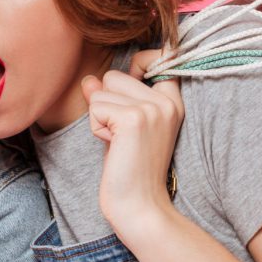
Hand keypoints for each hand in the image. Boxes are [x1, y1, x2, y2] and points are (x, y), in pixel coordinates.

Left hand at [81, 48, 183, 244]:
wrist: (140, 206)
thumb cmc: (131, 172)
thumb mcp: (123, 128)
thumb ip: (111, 99)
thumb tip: (89, 80)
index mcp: (173, 101)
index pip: (157, 55)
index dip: (137, 64)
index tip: (133, 86)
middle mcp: (166, 101)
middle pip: (115, 75)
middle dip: (106, 103)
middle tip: (121, 136)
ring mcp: (151, 108)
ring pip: (102, 89)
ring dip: (99, 117)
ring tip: (117, 143)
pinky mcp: (132, 119)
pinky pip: (96, 106)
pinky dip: (96, 128)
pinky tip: (112, 147)